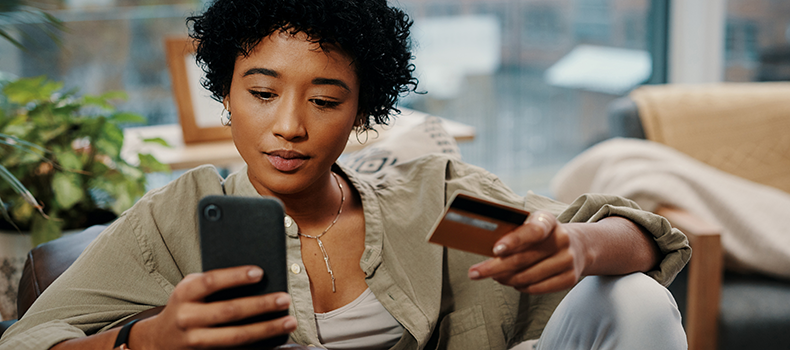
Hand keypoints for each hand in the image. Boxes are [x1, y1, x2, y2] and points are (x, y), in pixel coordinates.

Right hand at [133, 266, 296, 349]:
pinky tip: (277, 339)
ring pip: (236, 336)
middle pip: (229, 311)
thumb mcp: (191, 290)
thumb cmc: (186, 306)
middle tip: (284, 299)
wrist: (159, 340)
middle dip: (260, 305)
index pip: (211, 282)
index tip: (260, 272)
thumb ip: (215, 283)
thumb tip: (257, 277)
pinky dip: (259, 345)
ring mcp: (195, 340)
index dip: (235, 277)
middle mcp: (187, 318)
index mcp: (184, 294)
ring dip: (266, 329)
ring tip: (289, 321)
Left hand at [467, 211, 587, 293]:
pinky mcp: (570, 278)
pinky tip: (512, 282)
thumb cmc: (541, 236)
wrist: (578, 246)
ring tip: (494, 276)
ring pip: (527, 277)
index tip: (495, 250)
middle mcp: (561, 239)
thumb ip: (513, 232)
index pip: (532, 231)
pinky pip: (537, 288)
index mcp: (548, 221)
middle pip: (522, 259)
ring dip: (505, 279)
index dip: (513, 241)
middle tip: (474, 273)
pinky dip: (520, 287)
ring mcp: (568, 260)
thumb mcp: (531, 225)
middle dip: (494, 267)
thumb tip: (483, 245)